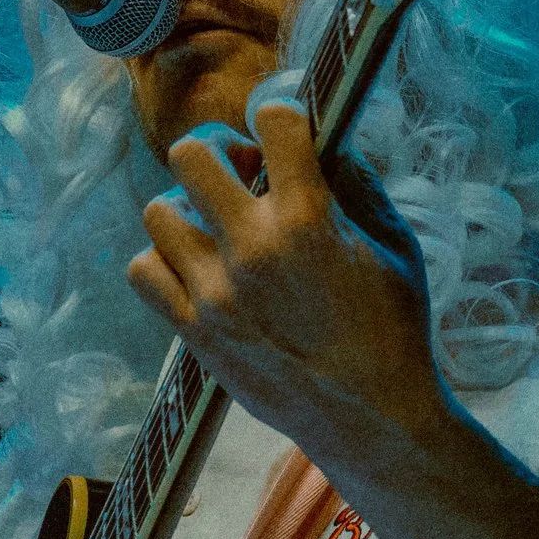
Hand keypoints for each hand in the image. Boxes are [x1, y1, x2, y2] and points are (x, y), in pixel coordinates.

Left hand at [127, 99, 447, 464]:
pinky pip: (143, 270)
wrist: (373, 419)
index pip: (273, 121)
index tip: (287, 138)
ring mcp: (215, 292)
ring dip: (188, 209)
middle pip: (191, 154)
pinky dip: (163, 261)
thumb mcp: (395, 243)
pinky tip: (196, 269)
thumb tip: (324, 136)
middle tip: (243, 176)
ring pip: (158, 211)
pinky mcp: (194, 330)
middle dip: (219, 151)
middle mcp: (252, 248)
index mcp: (308, 219)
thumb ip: (358, 181)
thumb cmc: (395, 328)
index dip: (281, 119)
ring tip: (218, 229)